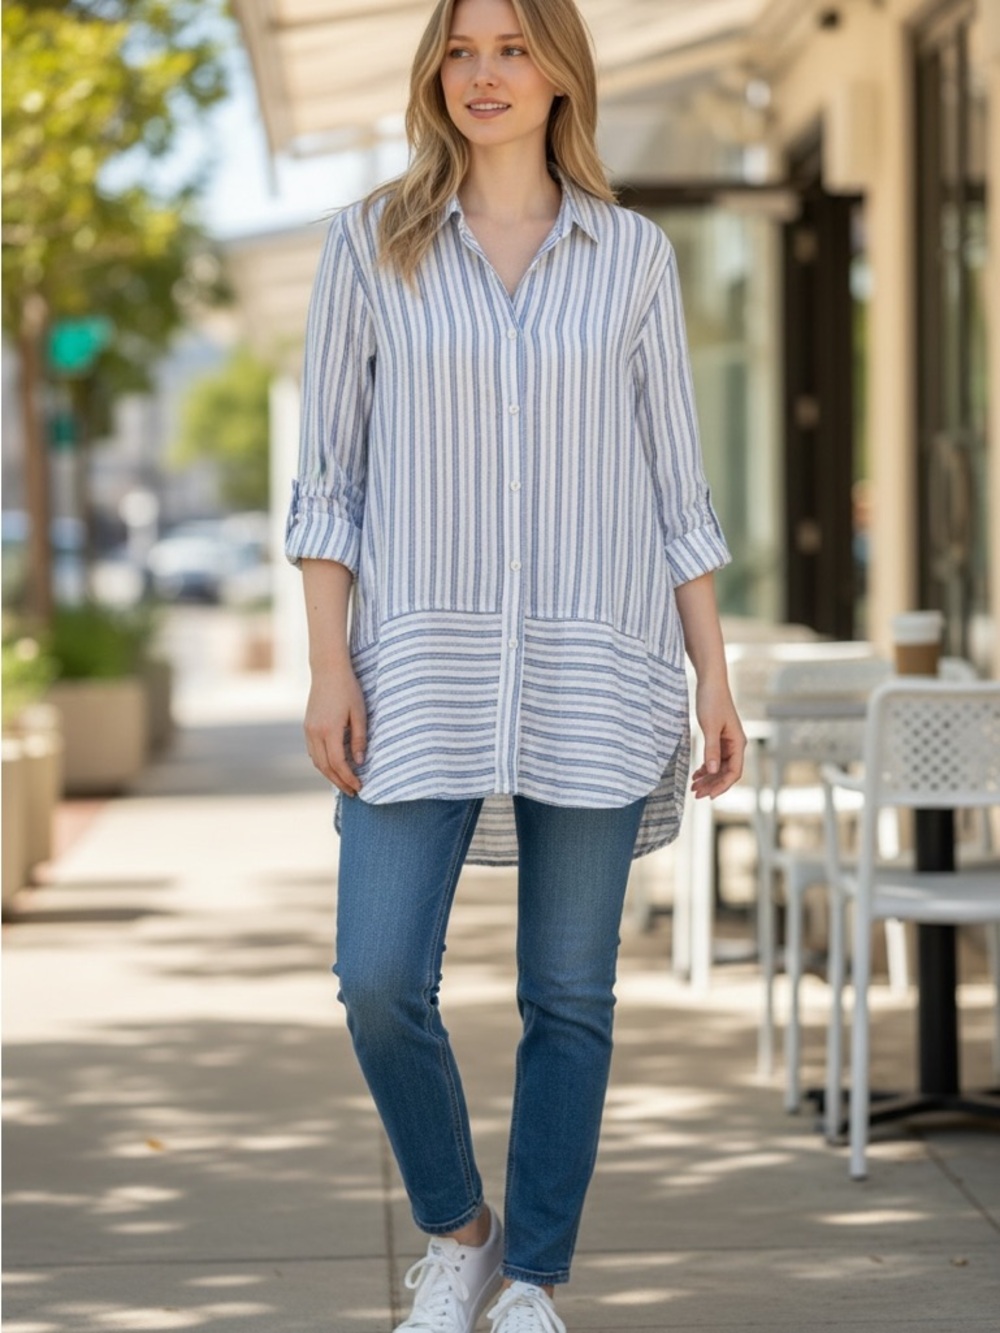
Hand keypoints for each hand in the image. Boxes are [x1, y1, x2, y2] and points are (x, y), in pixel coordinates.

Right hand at [304, 660, 366, 796]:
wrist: (327, 670)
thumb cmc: (348, 689)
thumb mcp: (359, 713)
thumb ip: (360, 738)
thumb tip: (360, 761)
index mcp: (329, 730)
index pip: (338, 763)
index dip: (348, 778)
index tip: (360, 786)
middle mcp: (315, 732)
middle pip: (325, 767)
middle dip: (339, 782)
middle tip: (353, 792)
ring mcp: (308, 729)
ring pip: (316, 761)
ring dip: (329, 775)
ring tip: (344, 783)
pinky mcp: (307, 726)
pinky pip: (313, 751)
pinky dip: (322, 763)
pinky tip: (333, 766)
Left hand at [691, 678, 745, 799]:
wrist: (710, 682)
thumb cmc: (712, 701)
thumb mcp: (709, 726)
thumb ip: (711, 749)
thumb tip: (712, 771)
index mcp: (738, 743)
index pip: (734, 772)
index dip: (722, 786)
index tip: (709, 796)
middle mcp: (735, 745)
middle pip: (726, 772)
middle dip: (712, 784)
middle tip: (695, 794)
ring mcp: (727, 742)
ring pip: (719, 767)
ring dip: (708, 778)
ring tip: (693, 787)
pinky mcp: (719, 737)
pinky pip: (714, 758)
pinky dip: (706, 767)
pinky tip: (696, 774)